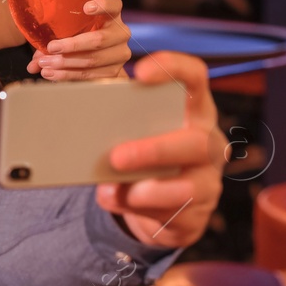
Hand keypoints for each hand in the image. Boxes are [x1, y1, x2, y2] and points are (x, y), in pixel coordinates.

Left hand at [28, 0, 131, 79]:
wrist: (98, 55)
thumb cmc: (80, 34)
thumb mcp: (70, 29)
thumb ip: (52, 37)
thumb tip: (33, 63)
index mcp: (112, 14)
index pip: (113, 5)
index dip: (102, 5)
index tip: (86, 8)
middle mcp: (120, 32)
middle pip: (99, 39)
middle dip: (72, 45)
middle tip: (51, 48)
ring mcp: (120, 53)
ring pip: (93, 60)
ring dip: (66, 63)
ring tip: (45, 65)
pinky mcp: (115, 72)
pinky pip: (91, 75)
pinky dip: (69, 75)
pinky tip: (53, 74)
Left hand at [95, 52, 224, 248]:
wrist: (156, 206)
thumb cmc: (143, 155)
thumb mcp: (133, 132)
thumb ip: (118, 122)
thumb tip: (77, 117)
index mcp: (192, 111)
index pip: (195, 78)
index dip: (173, 69)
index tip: (139, 73)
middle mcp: (208, 143)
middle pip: (196, 142)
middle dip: (154, 150)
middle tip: (116, 156)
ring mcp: (207, 182)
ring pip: (187, 187)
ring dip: (144, 189)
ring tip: (111, 186)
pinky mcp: (196, 216)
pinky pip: (171, 215)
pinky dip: (135, 207)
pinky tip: (111, 198)